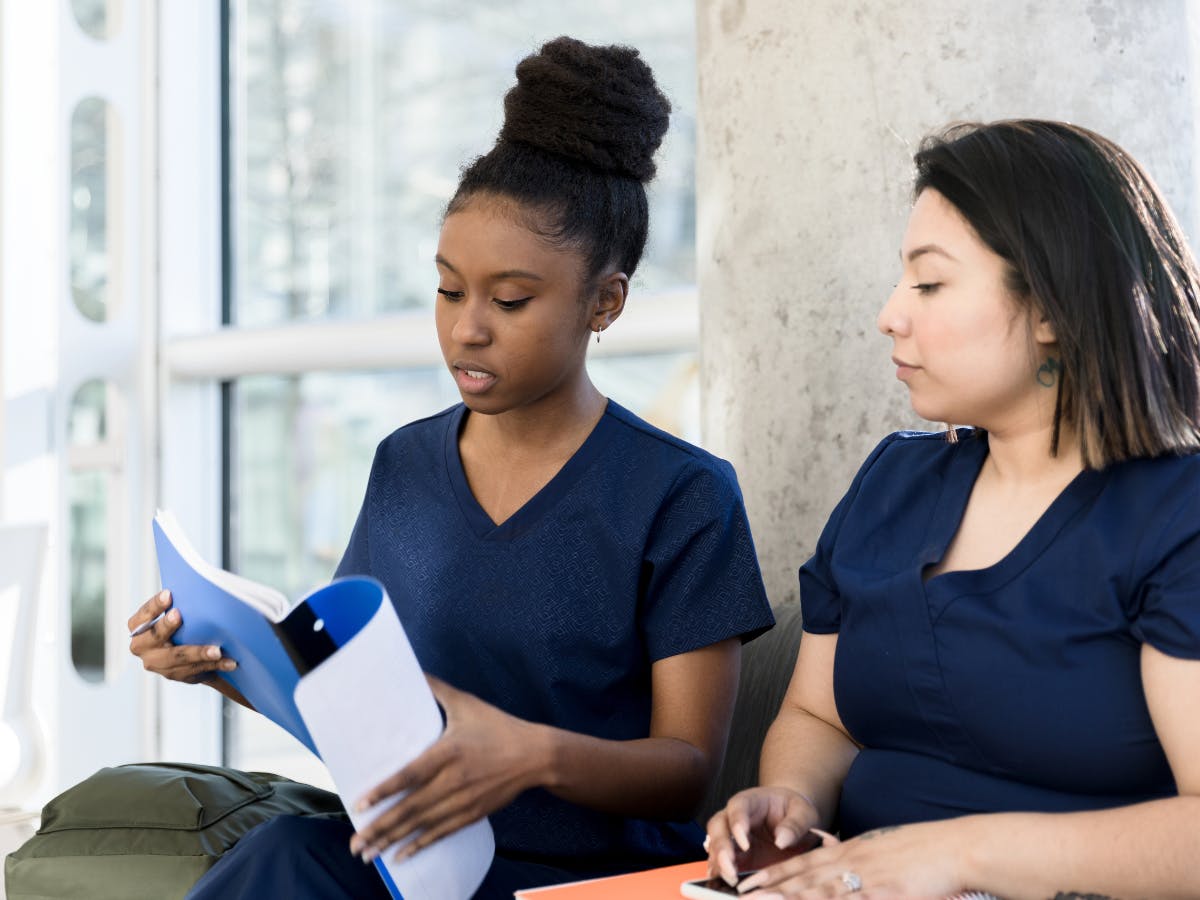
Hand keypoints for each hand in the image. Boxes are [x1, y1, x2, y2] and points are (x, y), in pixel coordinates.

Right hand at [127, 590, 237, 683]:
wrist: (184, 650)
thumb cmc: (180, 622)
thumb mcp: (175, 612)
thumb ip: (179, 604)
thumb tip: (198, 587)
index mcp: (138, 628)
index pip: (142, 616)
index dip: (154, 606)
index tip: (168, 594)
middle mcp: (142, 648)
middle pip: (154, 638)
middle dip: (167, 627)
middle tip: (179, 616)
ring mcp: (157, 664)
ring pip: (177, 659)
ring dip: (198, 654)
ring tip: (217, 651)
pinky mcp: (175, 674)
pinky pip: (194, 671)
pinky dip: (214, 666)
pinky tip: (229, 662)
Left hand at [349, 676, 541, 862]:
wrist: (534, 755)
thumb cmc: (498, 726)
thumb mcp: (467, 704)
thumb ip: (438, 690)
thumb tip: (414, 671)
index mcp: (449, 752)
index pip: (411, 775)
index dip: (385, 791)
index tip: (361, 804)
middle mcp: (454, 780)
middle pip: (411, 808)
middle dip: (380, 828)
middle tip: (354, 845)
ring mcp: (463, 800)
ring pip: (423, 825)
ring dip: (394, 842)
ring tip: (368, 855)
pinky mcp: (472, 814)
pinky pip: (441, 833)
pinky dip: (420, 845)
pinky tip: (401, 855)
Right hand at [706, 786, 821, 885]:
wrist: (794, 822)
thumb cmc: (796, 812)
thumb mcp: (804, 812)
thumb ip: (795, 823)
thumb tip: (781, 840)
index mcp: (750, 801)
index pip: (737, 807)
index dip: (737, 824)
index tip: (745, 844)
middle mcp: (734, 817)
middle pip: (717, 827)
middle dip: (721, 848)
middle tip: (731, 869)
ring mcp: (731, 838)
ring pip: (714, 847)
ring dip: (719, 865)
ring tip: (731, 882)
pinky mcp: (733, 856)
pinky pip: (720, 864)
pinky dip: (720, 875)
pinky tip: (724, 887)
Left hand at [735, 819, 973, 898]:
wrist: (954, 848)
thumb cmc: (922, 853)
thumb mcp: (882, 853)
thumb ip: (860, 864)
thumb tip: (845, 880)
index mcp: (849, 852)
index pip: (803, 865)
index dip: (774, 876)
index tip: (750, 884)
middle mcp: (851, 862)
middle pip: (802, 878)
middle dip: (769, 889)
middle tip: (740, 894)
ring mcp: (865, 878)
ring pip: (817, 891)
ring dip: (787, 897)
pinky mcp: (883, 892)